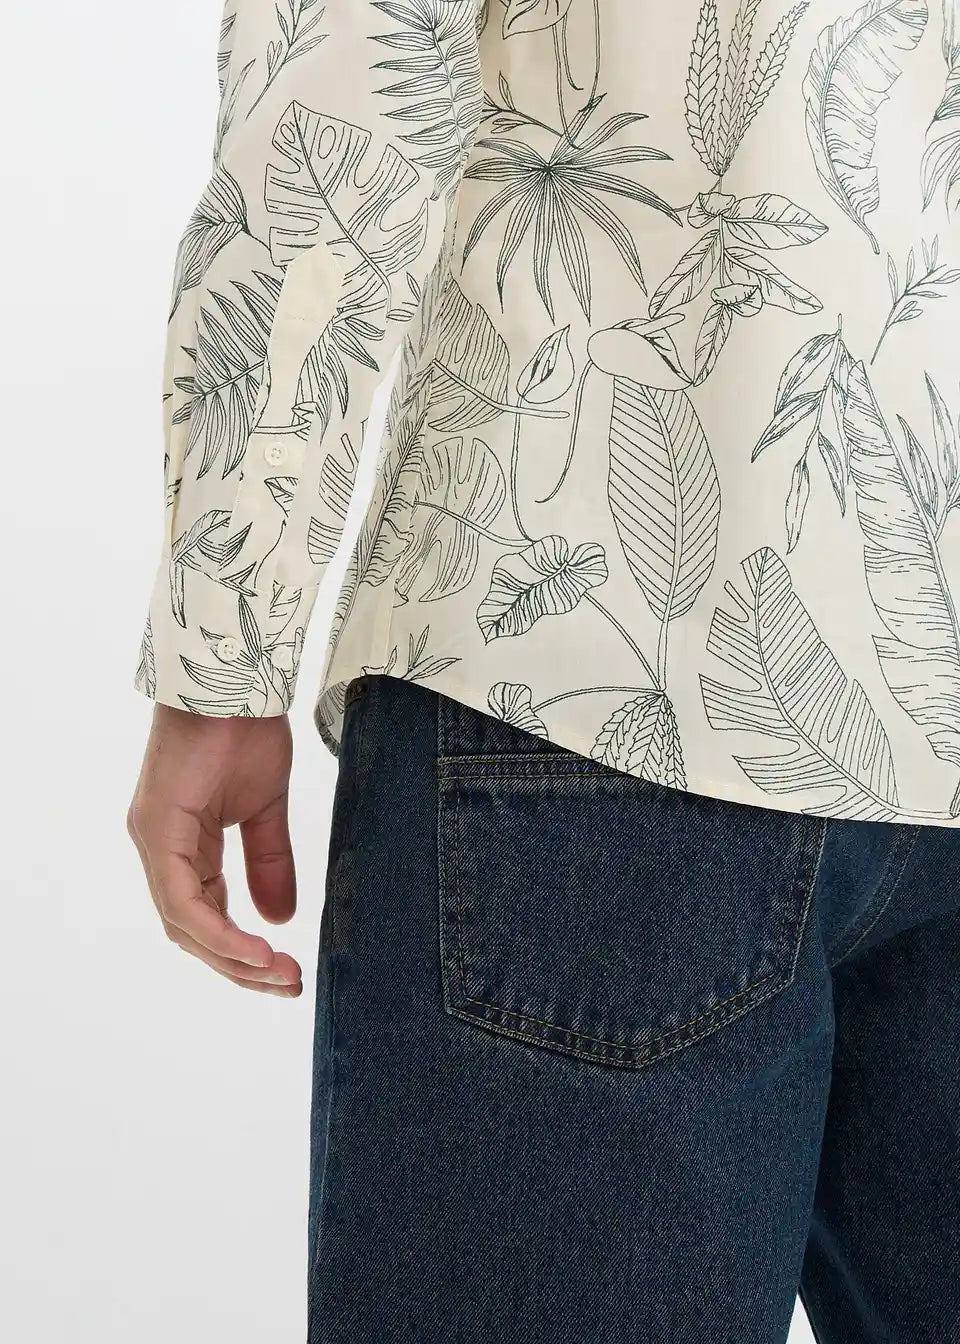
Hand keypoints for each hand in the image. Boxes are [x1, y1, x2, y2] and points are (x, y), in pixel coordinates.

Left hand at [127, 704, 302, 997]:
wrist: (237, 681)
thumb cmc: (245, 731)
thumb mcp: (266, 809)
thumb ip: (269, 861)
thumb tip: (280, 919)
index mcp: (183, 846)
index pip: (205, 915)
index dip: (243, 950)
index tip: (288, 971)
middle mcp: (161, 849)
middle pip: (192, 930)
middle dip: (241, 966)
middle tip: (290, 984)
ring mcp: (154, 841)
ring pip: (184, 924)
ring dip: (232, 958)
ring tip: (279, 974)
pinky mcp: (157, 831)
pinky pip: (183, 901)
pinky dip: (219, 932)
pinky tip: (255, 950)